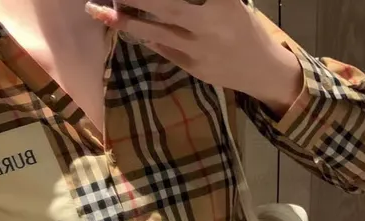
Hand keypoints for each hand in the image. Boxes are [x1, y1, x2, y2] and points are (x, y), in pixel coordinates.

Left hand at [86, 0, 303, 116]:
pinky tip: (126, 26)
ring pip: (157, 33)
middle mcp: (210, 26)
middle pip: (166, 7)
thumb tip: (164, 1)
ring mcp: (201, 51)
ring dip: (128, 21)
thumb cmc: (243, 28)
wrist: (262, 70)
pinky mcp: (194, 69)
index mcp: (222, 5)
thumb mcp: (229, 3)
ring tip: (101, 11)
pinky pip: (164, 49)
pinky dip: (145, 36)